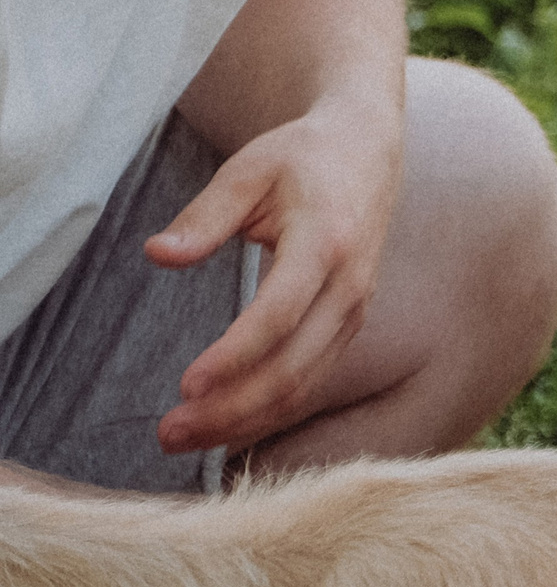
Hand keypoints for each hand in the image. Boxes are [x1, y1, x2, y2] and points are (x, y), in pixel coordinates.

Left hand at [145, 101, 402, 454]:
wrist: (369, 149)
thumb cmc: (303, 157)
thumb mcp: (249, 170)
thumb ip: (204, 216)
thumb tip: (157, 255)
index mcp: (326, 242)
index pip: (280, 314)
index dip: (234, 356)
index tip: (186, 385)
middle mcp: (350, 284)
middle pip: (294, 366)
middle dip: (231, 407)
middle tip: (169, 432)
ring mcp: (356, 307)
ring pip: (305, 382)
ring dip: (246, 418)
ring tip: (185, 437)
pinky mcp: (350, 321)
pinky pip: (313, 377)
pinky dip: (271, 408)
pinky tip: (227, 422)